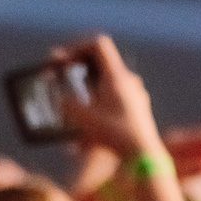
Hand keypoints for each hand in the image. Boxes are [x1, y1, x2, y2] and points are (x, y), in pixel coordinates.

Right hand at [53, 35, 163, 161]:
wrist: (143, 156)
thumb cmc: (114, 134)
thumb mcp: (81, 118)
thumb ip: (65, 103)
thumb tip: (58, 97)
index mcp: (117, 75)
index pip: (97, 44)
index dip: (76, 47)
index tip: (62, 61)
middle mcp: (128, 81)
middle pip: (99, 64)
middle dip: (75, 71)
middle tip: (58, 77)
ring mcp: (134, 95)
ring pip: (103, 86)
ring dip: (83, 95)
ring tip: (70, 115)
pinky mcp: (137, 111)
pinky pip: (112, 104)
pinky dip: (96, 111)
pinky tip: (84, 139)